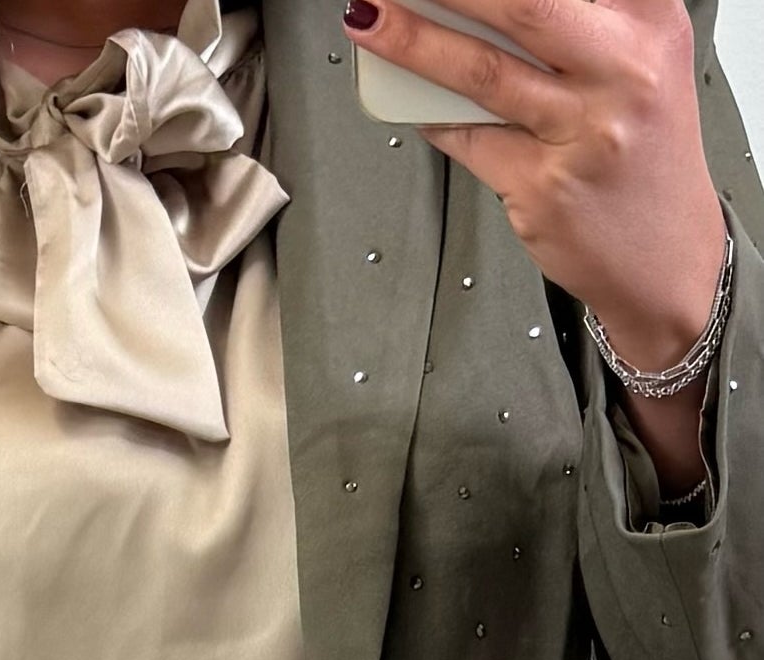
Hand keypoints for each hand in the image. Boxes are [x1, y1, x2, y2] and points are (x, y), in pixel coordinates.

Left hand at [342, 0, 728, 364]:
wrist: (665, 257)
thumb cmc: (642, 153)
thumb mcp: (637, 62)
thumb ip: (576, 23)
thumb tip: (480, 8)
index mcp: (651, 22)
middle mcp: (624, 71)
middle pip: (523, 5)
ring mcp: (583, 133)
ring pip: (482, 72)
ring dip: (413, 43)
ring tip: (371, 21)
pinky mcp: (544, 188)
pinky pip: (469, 139)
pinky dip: (433, 116)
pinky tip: (415, 100)